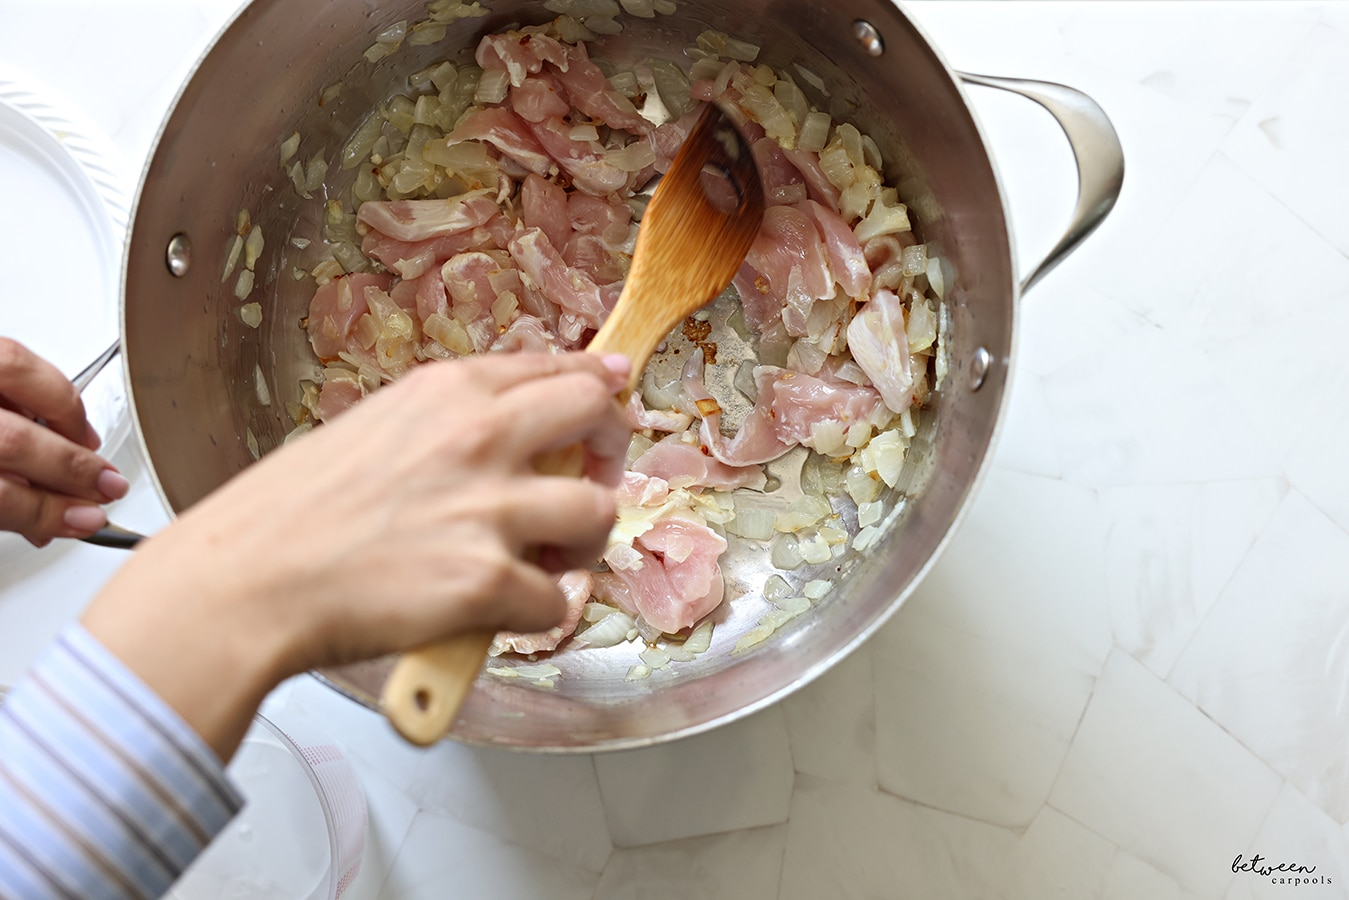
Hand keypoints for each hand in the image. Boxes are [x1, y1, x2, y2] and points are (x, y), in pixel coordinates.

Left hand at [0, 339, 128, 545]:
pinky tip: (61, 409)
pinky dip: (47, 382)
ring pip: (15, 370)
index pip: (1, 492)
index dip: (48, 511)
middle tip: (109, 486)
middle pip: (16, 439)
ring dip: (67, 413)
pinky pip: (14, 355)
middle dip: (73, 469)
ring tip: (89, 445)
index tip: (83, 521)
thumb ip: (6, 504)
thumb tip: (58, 520)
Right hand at [82, 351, 631, 757]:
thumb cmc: (287, 514)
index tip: (613, 386)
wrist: (242, 581)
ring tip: (545, 560)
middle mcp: (480, 437)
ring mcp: (489, 509)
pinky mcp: (488, 581)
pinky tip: (497, 612)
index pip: (556, 367)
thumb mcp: (371, 429)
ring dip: (581, 544)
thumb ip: (443, 424)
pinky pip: (556, 601)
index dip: (596, 381)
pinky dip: (534, 614)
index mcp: (448, 392)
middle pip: (598, 418)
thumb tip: (502, 429)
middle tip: (589, 481)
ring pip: (599, 514)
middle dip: (610, 450)